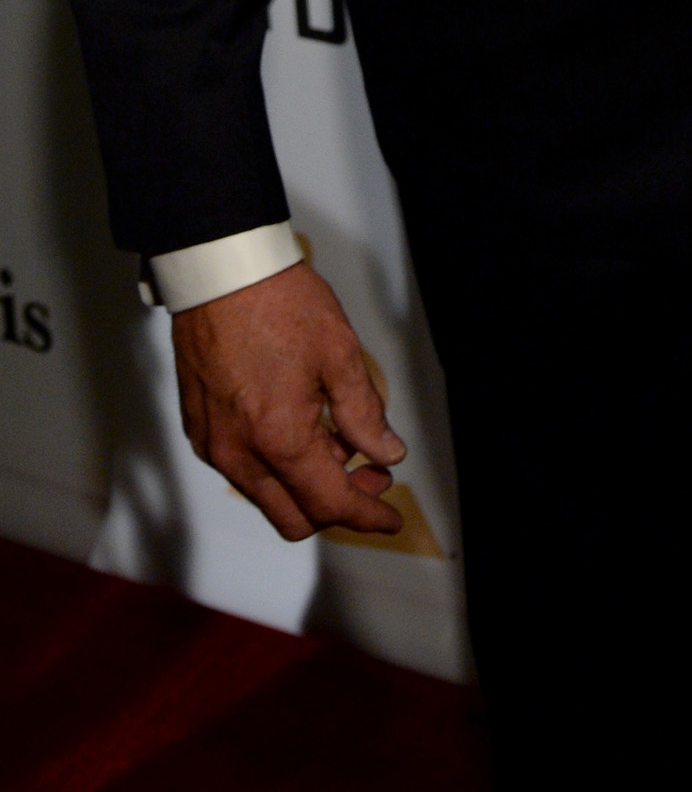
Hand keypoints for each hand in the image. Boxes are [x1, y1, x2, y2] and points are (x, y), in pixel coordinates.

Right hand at [172, 260, 405, 539]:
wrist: (220, 272)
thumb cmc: (280, 303)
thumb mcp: (339, 353)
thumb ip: (364, 413)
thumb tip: (387, 453)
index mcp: (278, 438)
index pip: (329, 503)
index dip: (367, 515)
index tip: (392, 517)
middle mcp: (238, 455)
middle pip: (295, 518)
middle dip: (338, 506)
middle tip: (371, 475)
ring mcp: (213, 446)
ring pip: (267, 498)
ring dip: (306, 486)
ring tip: (338, 442)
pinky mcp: (199, 431)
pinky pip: (243, 472)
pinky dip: (276, 468)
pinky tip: (300, 430)